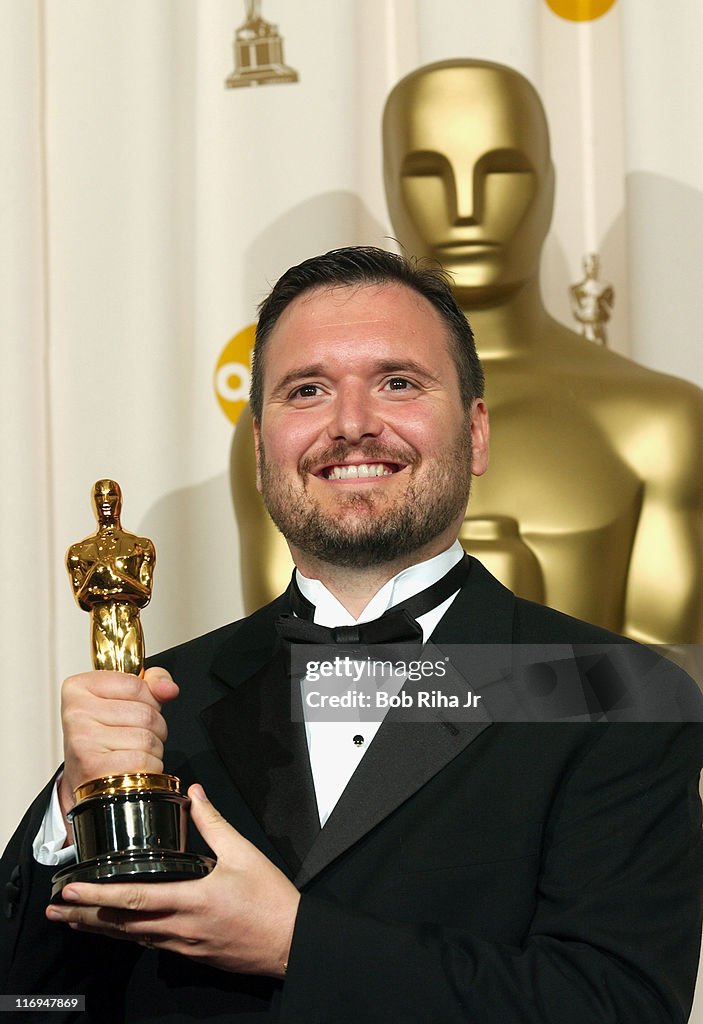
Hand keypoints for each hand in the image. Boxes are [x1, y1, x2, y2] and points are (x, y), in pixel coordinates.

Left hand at [46, 786, 299, 977]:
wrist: (289, 942)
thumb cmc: (269, 900)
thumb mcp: (244, 853)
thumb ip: (214, 822)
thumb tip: (194, 793)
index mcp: (192, 899)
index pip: (135, 898)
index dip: (100, 893)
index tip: (73, 887)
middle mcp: (179, 926)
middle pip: (122, 923)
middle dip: (85, 915)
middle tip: (56, 908)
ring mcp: (182, 944)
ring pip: (130, 937)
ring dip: (98, 928)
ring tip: (73, 919)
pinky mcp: (189, 953)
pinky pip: (148, 943)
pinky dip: (125, 935)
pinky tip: (115, 929)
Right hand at [59, 666, 178, 824]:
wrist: (83, 780)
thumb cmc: (103, 737)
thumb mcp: (122, 699)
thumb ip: (150, 684)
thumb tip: (169, 689)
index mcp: (79, 687)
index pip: (136, 685)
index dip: (150, 700)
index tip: (137, 709)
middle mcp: (76, 712)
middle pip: (145, 714)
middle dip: (155, 727)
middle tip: (137, 736)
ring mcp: (83, 740)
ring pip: (147, 739)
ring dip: (153, 749)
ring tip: (133, 752)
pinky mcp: (92, 767)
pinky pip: (141, 761)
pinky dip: (148, 766)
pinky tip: (132, 767)